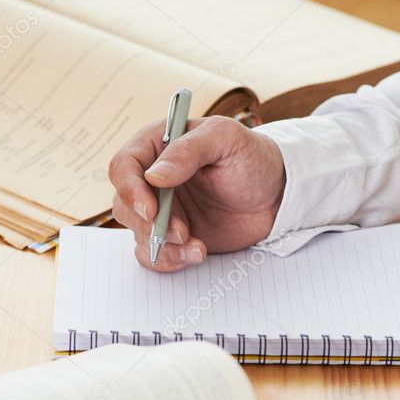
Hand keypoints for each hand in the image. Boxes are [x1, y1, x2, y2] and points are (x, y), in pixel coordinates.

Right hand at [108, 116, 284, 271]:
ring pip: (137, 233)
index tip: (150, 209)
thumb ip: (189, 150)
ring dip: (163, 245)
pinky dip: (169, 260)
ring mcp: (161, 210)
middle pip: (124, 204)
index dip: (130, 189)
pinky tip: (196, 253)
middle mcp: (152, 179)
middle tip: (182, 232)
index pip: (123, 166)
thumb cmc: (253, 159)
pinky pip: (153, 254)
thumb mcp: (227, 139)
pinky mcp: (172, 236)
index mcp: (157, 146)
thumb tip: (154, 176)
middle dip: (149, 224)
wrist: (276, 196)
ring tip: (198, 246)